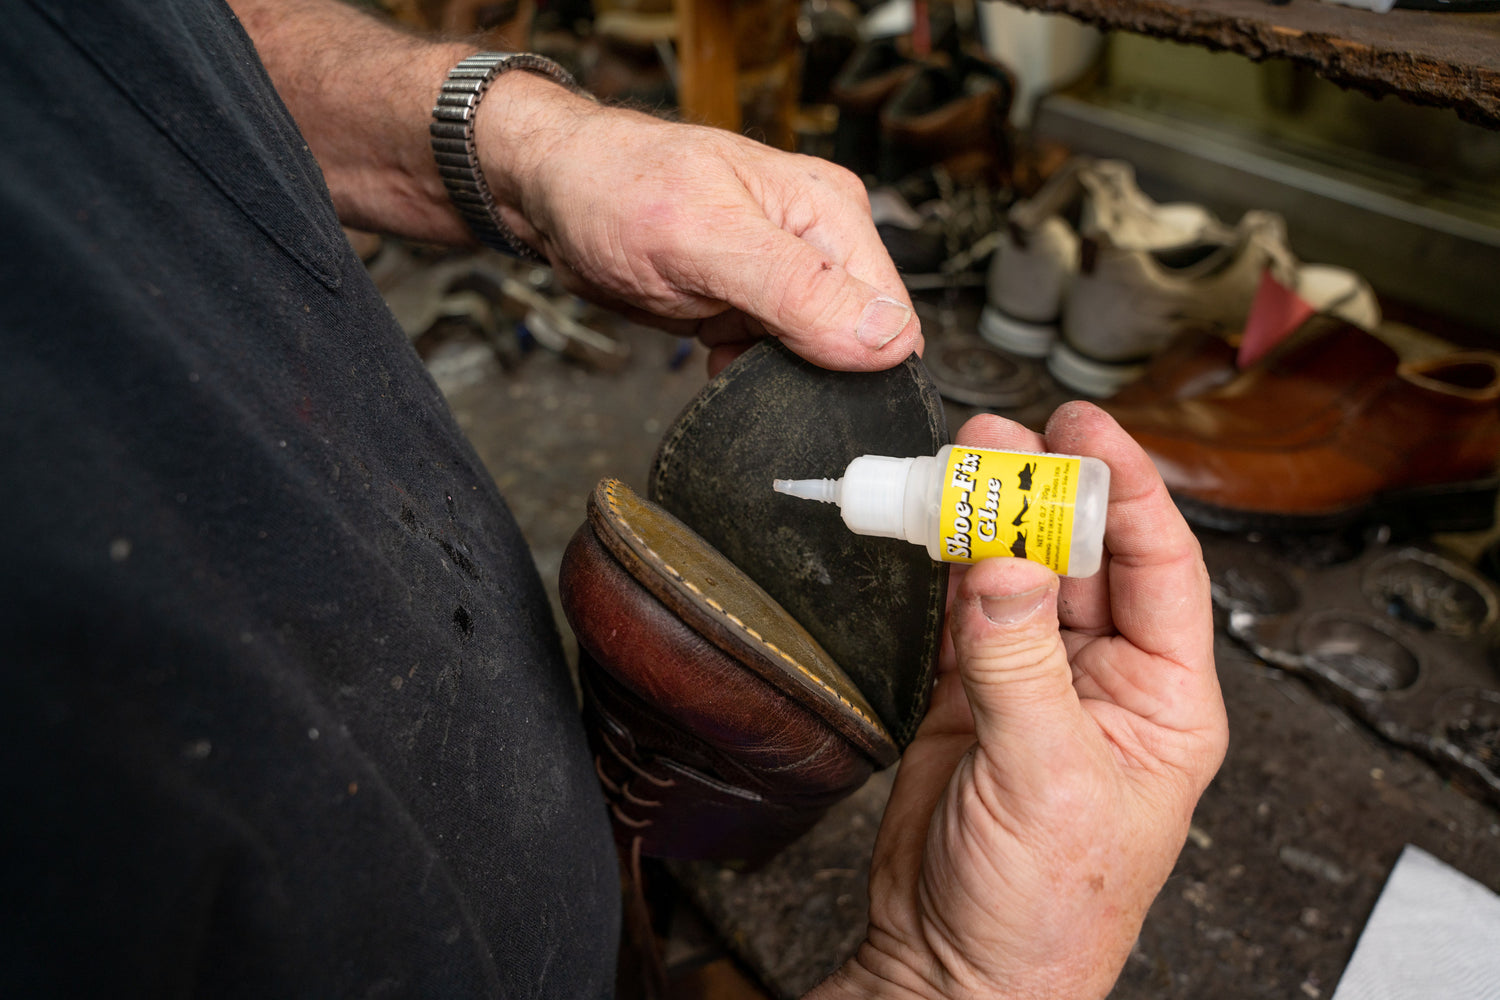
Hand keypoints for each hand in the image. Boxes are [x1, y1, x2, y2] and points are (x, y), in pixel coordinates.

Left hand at [475, 74, 919, 374]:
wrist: (552, 193)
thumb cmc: (613, 187)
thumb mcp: (705, 239)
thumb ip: (797, 289)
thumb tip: (886, 338)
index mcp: (832, 213)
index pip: (890, 315)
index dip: (860, 361)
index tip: (800, 370)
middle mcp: (820, 242)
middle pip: (859, 343)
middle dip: (814, 370)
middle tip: (747, 354)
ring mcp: (787, 276)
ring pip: (817, 359)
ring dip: (775, 373)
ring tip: (723, 343)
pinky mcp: (754, 303)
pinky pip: (776, 360)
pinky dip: (748, 371)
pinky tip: (715, 352)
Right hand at [813, 402, 1227, 999]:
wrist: (955, 968)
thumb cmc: (1044, 911)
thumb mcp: (1048, 780)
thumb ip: (1021, 664)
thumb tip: (1005, 561)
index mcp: (1165, 701)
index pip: (1160, 566)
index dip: (1126, 488)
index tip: (1084, 430)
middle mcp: (1107, 681)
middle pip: (1082, 555)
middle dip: (1044, 491)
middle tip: (997, 438)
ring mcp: (1036, 681)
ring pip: (1017, 572)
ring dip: (987, 519)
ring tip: (953, 464)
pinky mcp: (971, 692)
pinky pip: (963, 607)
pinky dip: (942, 565)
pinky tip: (929, 525)